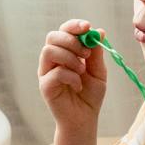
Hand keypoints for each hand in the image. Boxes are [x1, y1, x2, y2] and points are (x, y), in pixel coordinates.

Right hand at [38, 18, 106, 135]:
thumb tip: (99, 31)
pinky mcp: (45, 86)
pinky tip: (78, 86)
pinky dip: (71, 77)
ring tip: (82, 71)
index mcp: (65, 52)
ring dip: (70, 58)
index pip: (63, 31)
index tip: (87, 26)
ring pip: (49, 51)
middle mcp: (52, 60)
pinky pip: (56, 72)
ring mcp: (46, 72)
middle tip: (86, 54)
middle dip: (71, 40)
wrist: (84, 119)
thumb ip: (96, 53)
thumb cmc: (90, 95)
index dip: (73, 26)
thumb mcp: (98, 71)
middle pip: (52, 37)